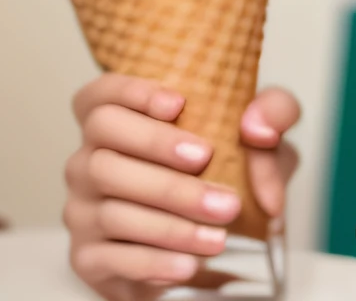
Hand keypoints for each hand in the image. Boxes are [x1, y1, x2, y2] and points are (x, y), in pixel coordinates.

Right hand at [62, 75, 301, 300]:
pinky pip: (112, 258)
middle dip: (158, 149)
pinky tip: (189, 264)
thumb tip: (258, 130)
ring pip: (113, 208)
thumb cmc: (224, 174)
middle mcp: (89, 159)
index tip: (179, 103)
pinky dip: (154, 261)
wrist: (209, 242)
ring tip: (219, 235)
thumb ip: (272, 115)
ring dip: (171, 223)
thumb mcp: (260, 138)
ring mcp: (82, 209)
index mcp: (119, 122)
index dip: (132, 92)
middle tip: (206, 164)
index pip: (102, 95)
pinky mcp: (87, 256)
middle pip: (104, 140)